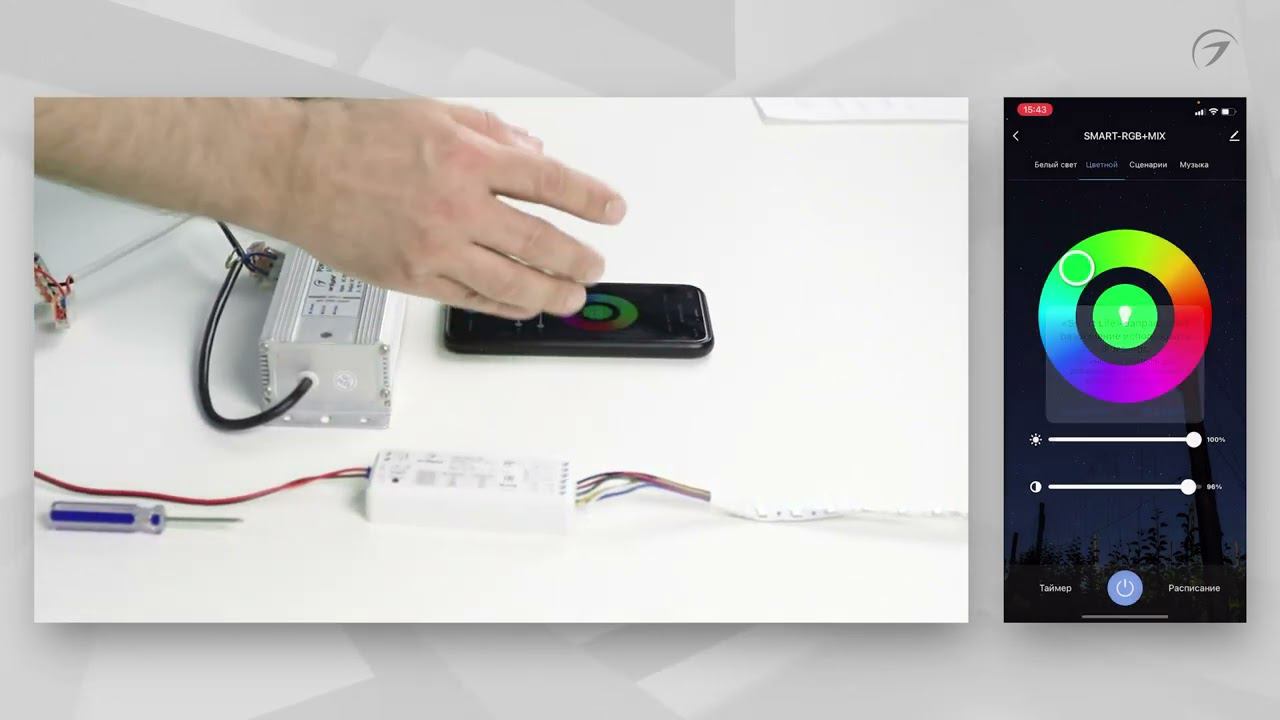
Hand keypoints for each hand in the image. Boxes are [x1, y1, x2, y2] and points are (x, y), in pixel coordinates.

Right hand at [275, 99, 625, 317]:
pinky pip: (470, 299)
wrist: (292, 170)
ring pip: (511, 283)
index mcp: (466, 159)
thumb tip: (533, 152)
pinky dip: (503, 306)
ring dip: (550, 293)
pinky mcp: (413, 279)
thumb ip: (489, 131)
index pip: (548, 182)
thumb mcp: (430, 111)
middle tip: (596, 265)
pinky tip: (521, 306)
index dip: (589, 199)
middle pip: (539, 242)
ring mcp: (435, 249)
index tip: (613, 210)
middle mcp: (456, 207)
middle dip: (578, 258)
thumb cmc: (351, 135)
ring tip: (571, 296)